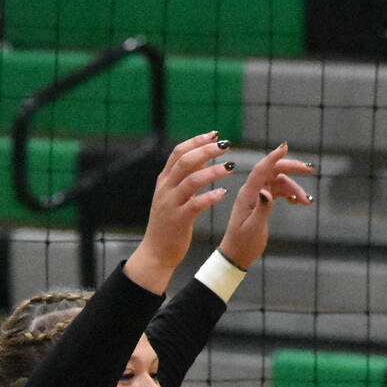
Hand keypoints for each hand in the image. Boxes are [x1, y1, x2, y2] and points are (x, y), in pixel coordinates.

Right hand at [126, 132, 239, 293]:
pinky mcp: (179, 220)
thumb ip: (184, 177)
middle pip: (186, 161)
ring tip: (230, 167)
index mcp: (164, 181)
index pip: (179, 152)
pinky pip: (196, 204)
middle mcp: (165, 189)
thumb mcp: (173, 196)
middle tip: (226, 146)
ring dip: (213, 171)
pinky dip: (211, 196)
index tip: (215, 135)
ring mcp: (171, 204)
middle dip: (207, 150)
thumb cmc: (168, 223)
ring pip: (192, 180)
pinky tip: (224, 192)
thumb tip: (202, 157)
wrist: (156, 252)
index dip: (196, 141)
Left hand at [218, 143, 315, 269]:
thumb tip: (267, 192)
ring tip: (307, 201)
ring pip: (279, 182)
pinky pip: (279, 191)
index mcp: (247, 194)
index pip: (261, 170)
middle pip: (273, 171)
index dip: (273, 157)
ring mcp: (258, 196)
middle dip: (291, 168)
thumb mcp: (253, 228)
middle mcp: (252, 191)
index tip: (285, 146)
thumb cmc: (243, 243)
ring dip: (295, 188)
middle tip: (309, 170)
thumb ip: (262, 209)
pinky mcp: (263, 202)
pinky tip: (298, 202)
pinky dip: (291, 194)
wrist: (236, 255)